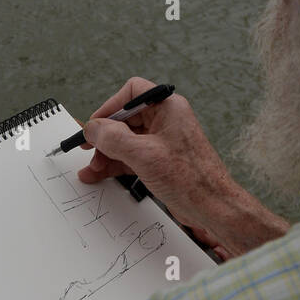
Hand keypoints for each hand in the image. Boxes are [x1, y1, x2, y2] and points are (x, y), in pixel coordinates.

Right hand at [76, 77, 288, 256]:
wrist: (212, 207)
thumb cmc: (190, 178)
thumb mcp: (144, 155)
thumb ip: (113, 138)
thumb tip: (92, 128)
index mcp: (168, 107)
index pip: (132, 92)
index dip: (110, 106)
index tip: (95, 125)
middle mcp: (166, 120)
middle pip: (126, 118)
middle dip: (105, 136)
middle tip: (87, 150)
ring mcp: (163, 141)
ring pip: (127, 140)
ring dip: (107, 153)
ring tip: (91, 169)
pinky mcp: (161, 160)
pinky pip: (133, 155)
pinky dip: (116, 163)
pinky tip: (100, 174)